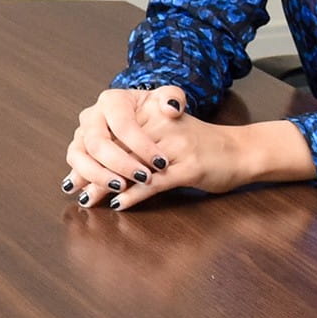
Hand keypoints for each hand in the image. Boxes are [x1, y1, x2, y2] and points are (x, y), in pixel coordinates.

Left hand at [63, 86, 287, 208]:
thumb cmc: (199, 147)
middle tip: (77, 191)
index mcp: (152, 113)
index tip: (75, 175)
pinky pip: (155, 182)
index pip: (112, 132)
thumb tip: (94, 162)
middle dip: (94, 172)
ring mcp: (176, 146)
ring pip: (131, 165)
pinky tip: (119, 203)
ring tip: (89, 200)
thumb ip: (134, 141)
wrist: (241, 152)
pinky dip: (135, 194)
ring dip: (107, 185)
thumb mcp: (164, 134)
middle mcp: (162, 126)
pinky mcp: (190, 166)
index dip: (90, 154)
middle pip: (117, 148)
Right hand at [64, 86, 182, 207]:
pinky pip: (75, 166)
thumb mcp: (167, 99)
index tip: (161, 163)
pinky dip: (83, 179)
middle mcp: (91, 115)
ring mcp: (81, 134)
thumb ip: (173, 98)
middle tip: (144, 178)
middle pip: (98, 142)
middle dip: (121, 163)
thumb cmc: (152, 111)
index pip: (123, 124)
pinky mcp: (76, 151)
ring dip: (98, 175)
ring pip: (79, 155)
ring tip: (121, 187)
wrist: (138, 120)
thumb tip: (171, 109)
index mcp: (112, 100)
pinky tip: (91, 193)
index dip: (141, 145)